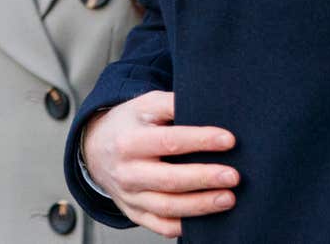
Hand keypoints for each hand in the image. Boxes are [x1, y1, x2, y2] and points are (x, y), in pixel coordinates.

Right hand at [83, 90, 238, 237]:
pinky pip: (160, 225)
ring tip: (228, 199)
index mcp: (130, 140)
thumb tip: (206, 106)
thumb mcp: (145, 104)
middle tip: (234, 176)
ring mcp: (130, 196)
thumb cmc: (129, 123)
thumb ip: (172, 103)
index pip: (169, 142)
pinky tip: (206, 219)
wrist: (95, 147)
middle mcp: (128, 171)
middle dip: (205, 178)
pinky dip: (183, 226)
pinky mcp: (134, 213)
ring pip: (167, 207)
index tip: (229, 140)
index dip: (200, 141)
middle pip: (169, 179)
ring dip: (200, 206)